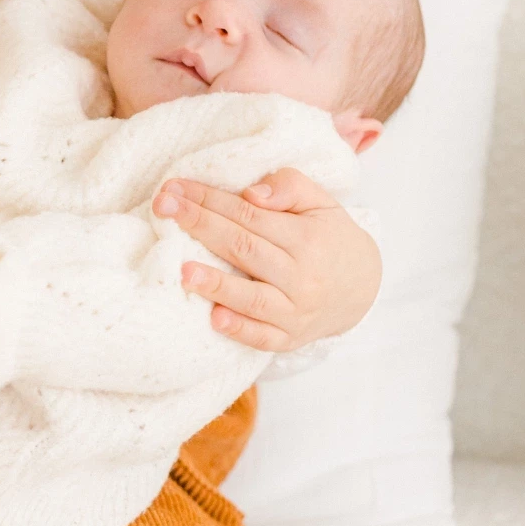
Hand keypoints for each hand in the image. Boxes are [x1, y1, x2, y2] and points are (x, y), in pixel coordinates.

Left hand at [153, 168, 381, 353]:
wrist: (362, 288)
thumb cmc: (330, 238)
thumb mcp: (322, 203)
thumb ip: (291, 187)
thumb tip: (251, 194)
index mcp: (308, 238)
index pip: (249, 215)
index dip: (210, 200)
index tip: (175, 188)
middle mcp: (303, 276)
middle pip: (244, 249)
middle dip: (199, 226)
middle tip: (162, 209)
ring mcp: (297, 310)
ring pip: (252, 297)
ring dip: (216, 284)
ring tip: (182, 271)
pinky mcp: (290, 338)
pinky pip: (263, 337)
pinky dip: (239, 329)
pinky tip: (214, 318)